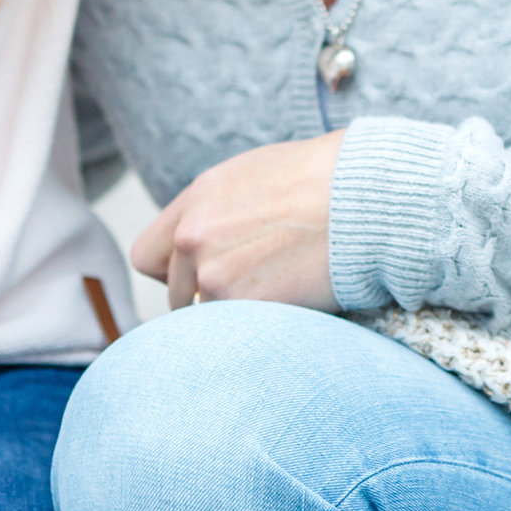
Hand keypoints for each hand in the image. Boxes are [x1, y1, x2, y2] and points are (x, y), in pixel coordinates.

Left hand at [130, 133, 343, 312]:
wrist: (362, 198)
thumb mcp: (255, 176)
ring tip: (282, 289)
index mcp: (196, 200)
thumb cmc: (325, 181)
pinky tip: (292, 301)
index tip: (199, 278)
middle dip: (206, 298)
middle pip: (174, 294)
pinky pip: (237, 333)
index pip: (148, 256)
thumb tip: (210, 238)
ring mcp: (213, 273)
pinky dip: (260, 328)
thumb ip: (219, 210)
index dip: (174, 272)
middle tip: (253, 289)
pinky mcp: (241, 305)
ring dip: (237, 314)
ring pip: (208, 317)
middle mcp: (192, 236)